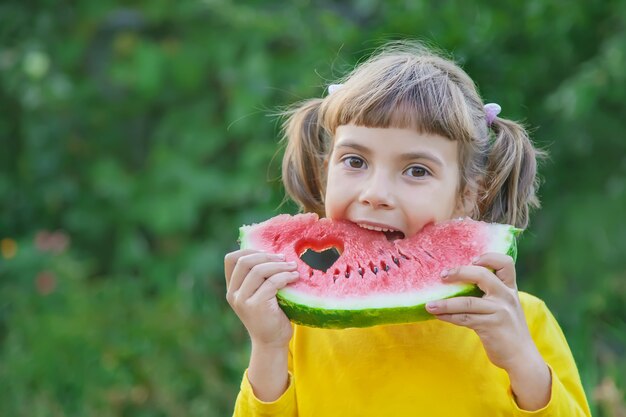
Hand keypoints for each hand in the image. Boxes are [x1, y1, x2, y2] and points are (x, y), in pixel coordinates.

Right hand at [224, 249, 299, 348]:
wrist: (271, 342)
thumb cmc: (270, 316)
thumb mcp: (259, 294)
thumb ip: (258, 278)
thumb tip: (274, 254)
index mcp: (232, 288)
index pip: (231, 259)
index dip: (249, 251)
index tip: (267, 253)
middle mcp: (233, 294)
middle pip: (245, 262)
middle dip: (266, 256)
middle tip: (284, 259)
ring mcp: (242, 300)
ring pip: (259, 270)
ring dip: (279, 265)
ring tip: (293, 267)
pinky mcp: (256, 306)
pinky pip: (272, 283)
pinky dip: (285, 276)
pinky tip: (295, 277)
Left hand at [425, 253, 537, 371]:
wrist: (522, 357)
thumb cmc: (507, 329)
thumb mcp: (505, 306)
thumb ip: (491, 293)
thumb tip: (457, 282)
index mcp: (510, 288)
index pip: (506, 263)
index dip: (489, 257)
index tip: (472, 259)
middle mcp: (506, 297)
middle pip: (481, 275)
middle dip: (459, 272)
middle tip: (442, 275)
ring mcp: (499, 311)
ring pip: (467, 302)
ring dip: (444, 303)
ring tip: (429, 304)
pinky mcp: (490, 326)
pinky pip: (464, 318)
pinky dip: (448, 316)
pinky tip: (437, 315)